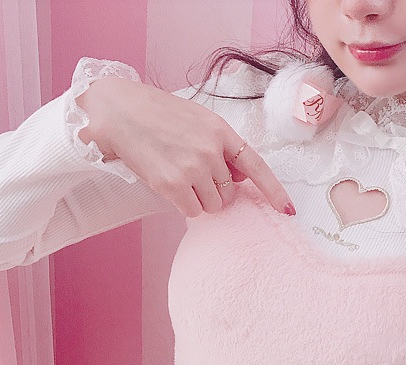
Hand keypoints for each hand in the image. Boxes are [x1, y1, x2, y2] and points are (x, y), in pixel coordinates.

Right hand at [76, 76, 294, 218]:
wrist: (118, 111)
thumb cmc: (157, 116)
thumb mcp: (198, 122)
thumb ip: (222, 147)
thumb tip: (241, 177)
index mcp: (220, 131)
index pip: (256, 166)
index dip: (273, 190)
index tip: (287, 209)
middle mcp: (211, 150)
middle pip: (230, 192)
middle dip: (216, 190)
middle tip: (192, 173)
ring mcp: (193, 168)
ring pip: (213, 205)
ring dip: (200, 199)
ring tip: (178, 176)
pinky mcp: (173, 185)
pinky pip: (193, 211)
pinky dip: (184, 205)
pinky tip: (169, 184)